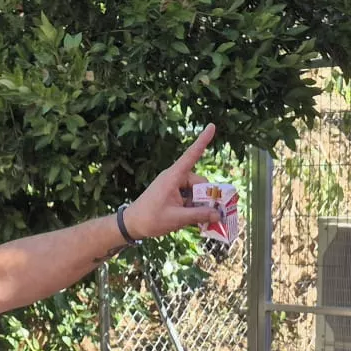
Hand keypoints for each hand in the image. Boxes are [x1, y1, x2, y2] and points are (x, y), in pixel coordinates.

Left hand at [122, 124, 219, 239]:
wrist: (132, 224)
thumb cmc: (150, 218)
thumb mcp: (176, 218)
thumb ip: (198, 215)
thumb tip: (218, 213)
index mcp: (173, 176)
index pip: (191, 155)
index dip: (203, 141)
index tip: (212, 126)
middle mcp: (175, 177)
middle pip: (199, 182)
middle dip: (207, 197)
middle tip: (213, 214)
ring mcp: (174, 185)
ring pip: (196, 191)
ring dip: (200, 204)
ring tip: (201, 220)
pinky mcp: (173, 193)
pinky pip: (189, 197)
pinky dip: (193, 206)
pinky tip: (194, 219)